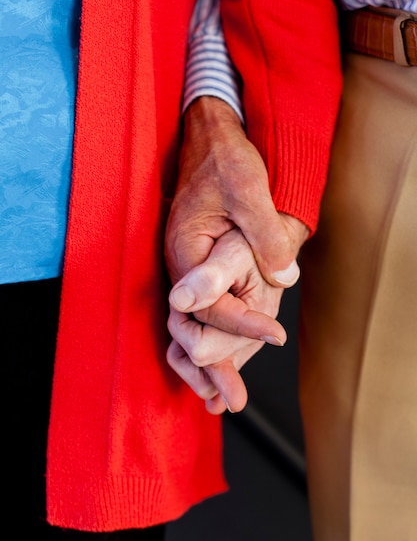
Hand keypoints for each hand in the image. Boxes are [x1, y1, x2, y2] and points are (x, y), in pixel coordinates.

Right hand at [164, 97, 307, 412]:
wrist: (210, 139)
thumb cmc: (226, 161)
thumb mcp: (248, 190)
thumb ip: (264, 236)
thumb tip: (282, 280)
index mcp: (184, 251)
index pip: (212, 304)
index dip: (244, 325)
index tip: (275, 337)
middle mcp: (180, 268)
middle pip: (192, 328)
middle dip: (213, 364)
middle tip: (231, 400)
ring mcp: (186, 271)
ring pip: (192, 328)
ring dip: (208, 362)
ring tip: (221, 398)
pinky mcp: (198, 270)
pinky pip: (201, 314)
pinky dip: (211, 341)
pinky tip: (221, 363)